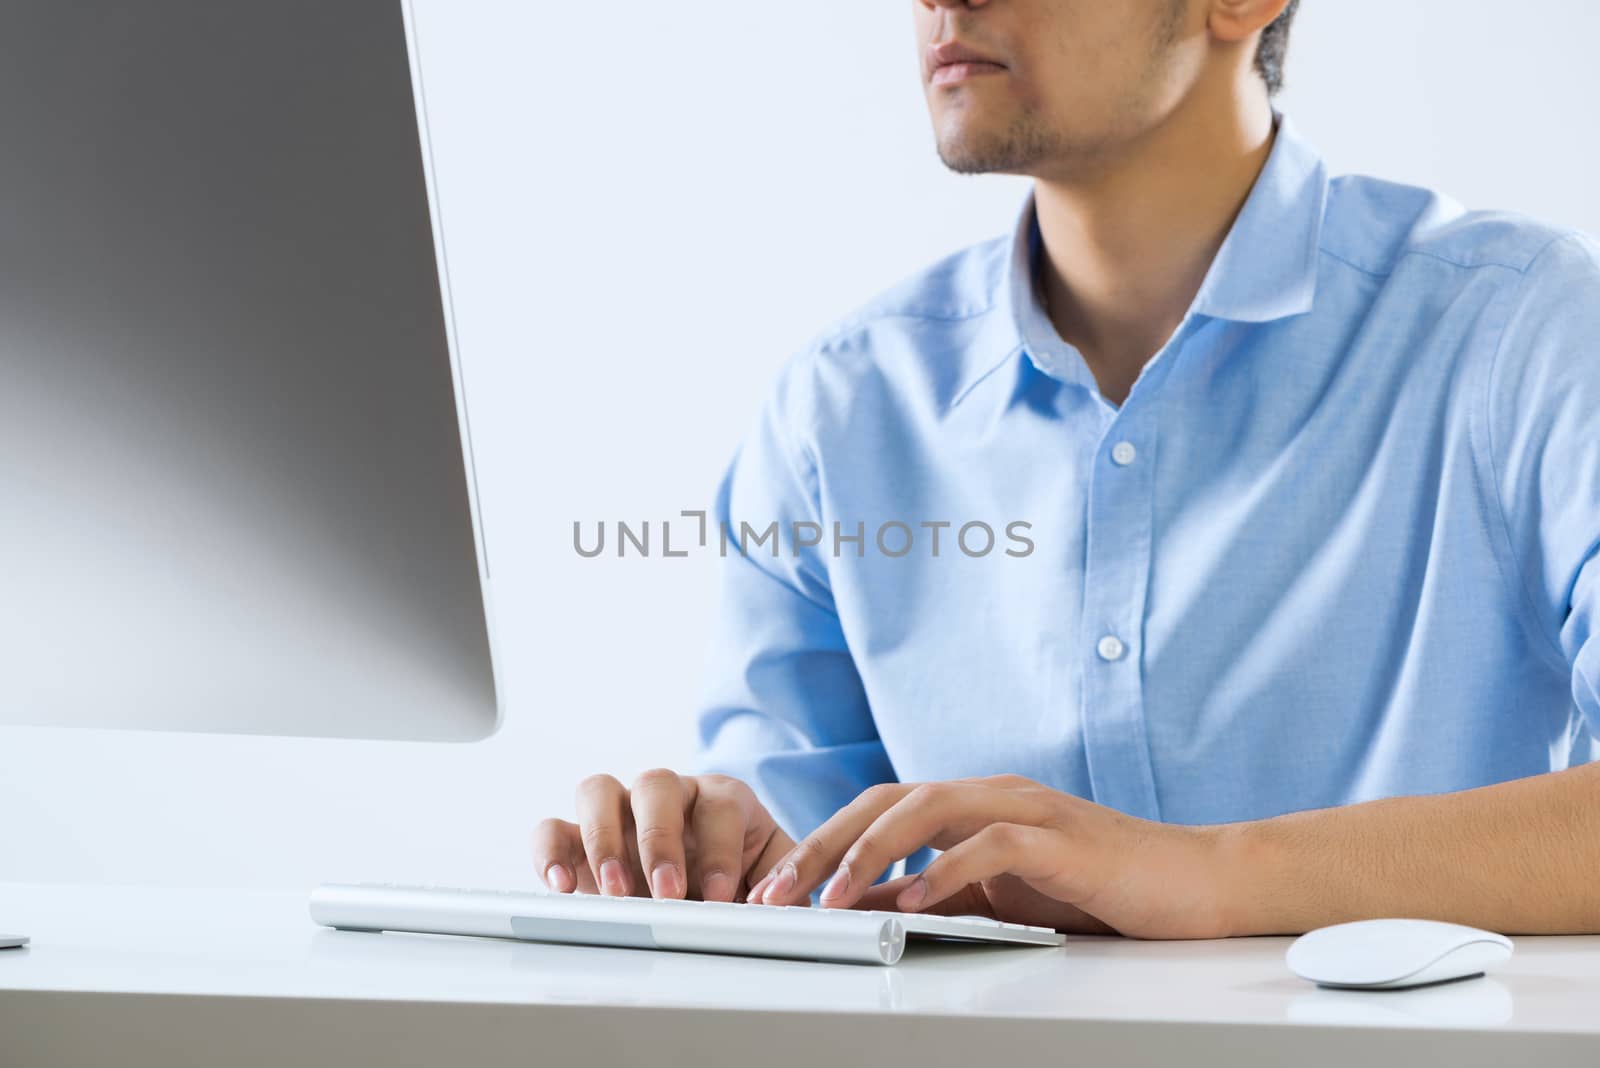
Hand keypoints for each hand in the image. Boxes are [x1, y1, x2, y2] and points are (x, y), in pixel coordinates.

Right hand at [532, 770, 794, 902]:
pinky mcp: (579, 839)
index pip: (718, 805)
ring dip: (604, 839)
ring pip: (598, 791)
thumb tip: (781, 904)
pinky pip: (553, 828)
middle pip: (655, 783)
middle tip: (668, 892)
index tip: (721, 896)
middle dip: (660, 839)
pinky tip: (563, 888)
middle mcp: (668, 795)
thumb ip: (786, 887)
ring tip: (617, 892)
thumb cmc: (744, 880)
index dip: (720, 848)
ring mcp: (620, 811)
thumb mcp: (776, 880)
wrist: (710, 893)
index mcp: (721, 799)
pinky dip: (550, 853)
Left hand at [749, 775, 1235, 937]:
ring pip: (926, 809)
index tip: (775, 891)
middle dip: (822, 846)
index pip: (877, 811)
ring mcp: (1026, 809)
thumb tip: (873, 912)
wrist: (1197, 881)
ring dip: (870, 852)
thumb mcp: (1005, 897)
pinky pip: (992, 843)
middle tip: (775, 893)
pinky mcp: (1062, 838)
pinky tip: (917, 900)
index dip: (820, 845)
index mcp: (972, 805)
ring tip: (831, 896)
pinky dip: (948, 869)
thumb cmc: (1103, 889)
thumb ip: (945, 896)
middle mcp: (990, 794)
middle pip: (884, 801)